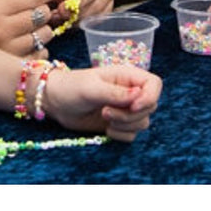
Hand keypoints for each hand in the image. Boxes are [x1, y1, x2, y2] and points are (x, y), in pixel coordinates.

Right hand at [0, 0, 69, 55]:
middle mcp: (0, 30)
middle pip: (44, 13)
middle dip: (41, 9)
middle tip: (27, 11)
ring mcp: (7, 52)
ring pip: (47, 33)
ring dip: (40, 29)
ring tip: (22, 29)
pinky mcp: (14, 68)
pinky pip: (44, 53)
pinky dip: (38, 47)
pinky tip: (21, 44)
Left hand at [43, 64, 161, 142]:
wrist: (56, 103)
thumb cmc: (71, 87)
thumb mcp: (91, 88)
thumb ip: (115, 93)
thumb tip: (137, 96)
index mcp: (127, 76)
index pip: (154, 84)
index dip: (150, 97)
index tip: (134, 106)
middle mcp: (130, 92)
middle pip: (150, 107)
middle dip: (130, 115)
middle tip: (106, 112)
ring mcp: (125, 109)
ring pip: (143, 123)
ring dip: (125, 125)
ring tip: (104, 117)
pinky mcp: (119, 124)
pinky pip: (132, 135)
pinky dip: (120, 135)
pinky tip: (105, 128)